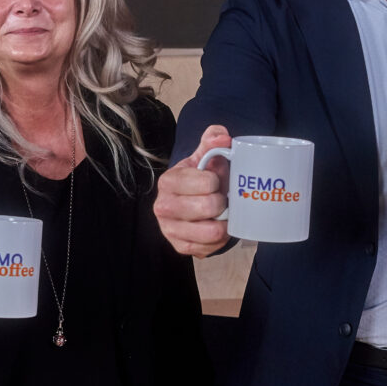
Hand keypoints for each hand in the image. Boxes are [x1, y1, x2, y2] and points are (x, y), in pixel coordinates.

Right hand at [153, 124, 232, 256]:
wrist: (188, 202)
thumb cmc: (198, 178)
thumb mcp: (203, 156)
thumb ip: (212, 140)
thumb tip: (223, 137)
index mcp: (168, 181)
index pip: (206, 182)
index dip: (218, 181)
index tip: (214, 181)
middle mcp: (163, 206)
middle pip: (209, 207)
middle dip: (222, 203)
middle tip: (221, 199)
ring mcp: (169, 229)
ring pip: (211, 232)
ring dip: (223, 223)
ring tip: (221, 214)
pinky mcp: (180, 247)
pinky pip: (209, 248)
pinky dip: (219, 239)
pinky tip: (216, 227)